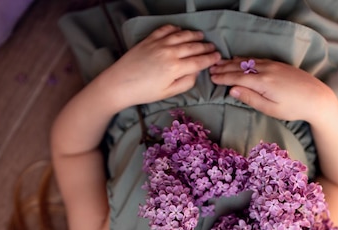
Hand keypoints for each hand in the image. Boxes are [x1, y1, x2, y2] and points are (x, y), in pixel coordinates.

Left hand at [102, 24, 220, 110]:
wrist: (120, 84)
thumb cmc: (144, 92)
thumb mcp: (168, 93)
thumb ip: (185, 83)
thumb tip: (195, 73)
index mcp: (176, 68)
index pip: (199, 61)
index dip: (210, 58)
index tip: (218, 57)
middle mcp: (170, 52)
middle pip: (193, 46)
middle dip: (205, 47)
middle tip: (213, 47)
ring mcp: (160, 43)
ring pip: (182, 35)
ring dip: (194, 35)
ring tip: (201, 37)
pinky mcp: (150, 39)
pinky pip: (167, 29)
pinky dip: (176, 29)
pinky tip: (180, 31)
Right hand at [210, 58, 332, 122]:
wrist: (316, 97)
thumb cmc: (293, 108)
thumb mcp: (270, 109)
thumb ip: (250, 99)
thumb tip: (232, 90)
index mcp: (262, 82)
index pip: (237, 78)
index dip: (223, 77)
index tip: (211, 78)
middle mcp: (266, 70)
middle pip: (240, 67)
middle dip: (224, 68)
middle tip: (211, 69)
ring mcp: (273, 65)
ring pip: (248, 62)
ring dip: (232, 62)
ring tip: (220, 63)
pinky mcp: (278, 64)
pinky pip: (256, 60)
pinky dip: (244, 60)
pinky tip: (240, 61)